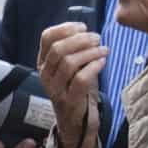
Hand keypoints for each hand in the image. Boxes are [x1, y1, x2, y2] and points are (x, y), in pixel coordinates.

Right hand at [37, 22, 107, 147]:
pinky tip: (102, 62)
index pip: (47, 37)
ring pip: (68, 63)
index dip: (66, 28)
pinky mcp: (68, 101)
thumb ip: (75, 49)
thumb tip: (88, 31)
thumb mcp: (72, 66)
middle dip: (81, 39)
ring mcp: (55, 89)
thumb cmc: (76, 89)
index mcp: (43, 62)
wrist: (76, 121)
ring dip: (89, 52)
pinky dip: (93, 67)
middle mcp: (45, 74)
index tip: (83, 27)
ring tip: (103, 50)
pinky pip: (80, 80)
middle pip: (58, 49)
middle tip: (97, 38)